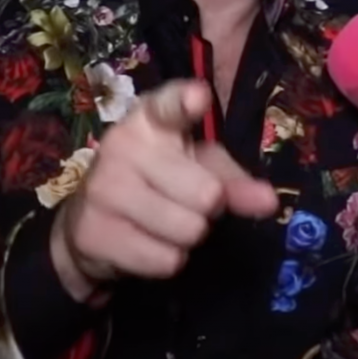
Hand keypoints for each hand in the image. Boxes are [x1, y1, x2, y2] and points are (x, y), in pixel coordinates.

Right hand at [50, 79, 277, 300]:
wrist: (88, 223)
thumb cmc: (156, 182)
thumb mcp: (196, 168)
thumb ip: (233, 181)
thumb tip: (269, 201)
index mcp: (149, 119)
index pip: (168, 105)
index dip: (184, 101)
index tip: (198, 98)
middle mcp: (122, 144)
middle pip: (206, 194)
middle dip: (207, 210)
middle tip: (183, 202)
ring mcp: (103, 188)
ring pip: (188, 230)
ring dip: (187, 237)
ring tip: (164, 224)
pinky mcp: (93, 232)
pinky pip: (164, 260)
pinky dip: (165, 261)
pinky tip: (144, 243)